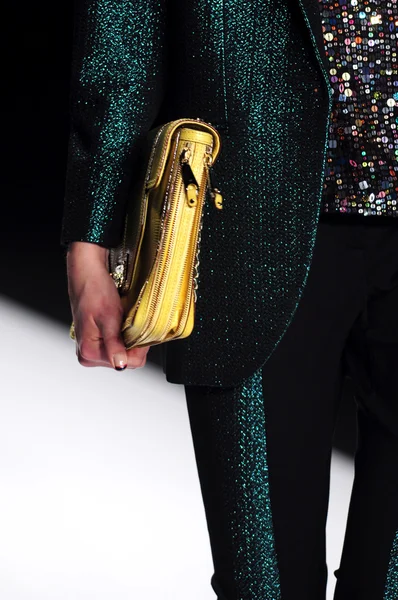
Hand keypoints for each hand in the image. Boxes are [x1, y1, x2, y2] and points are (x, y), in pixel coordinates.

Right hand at [66, 241, 149, 369]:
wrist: (87, 274)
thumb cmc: (94, 291)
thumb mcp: (109, 318)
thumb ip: (114, 344)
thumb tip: (120, 365)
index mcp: (89, 352)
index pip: (127, 363)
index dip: (139, 348)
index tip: (143, 332)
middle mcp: (87, 354)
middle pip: (125, 359)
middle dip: (134, 343)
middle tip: (132, 322)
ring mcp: (91, 348)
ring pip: (123, 351)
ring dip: (129, 338)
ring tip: (124, 320)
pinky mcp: (96, 340)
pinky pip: (118, 344)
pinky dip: (124, 334)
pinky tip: (120, 321)